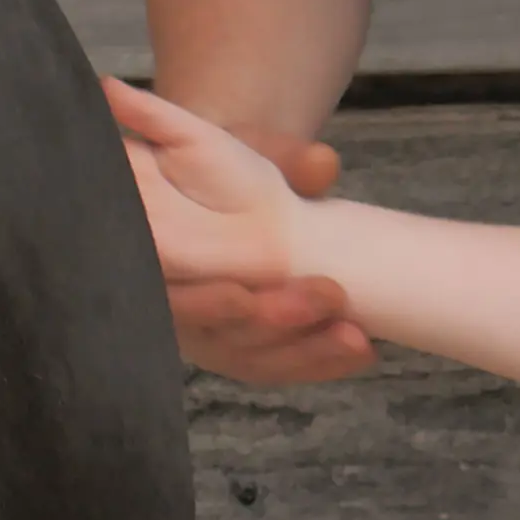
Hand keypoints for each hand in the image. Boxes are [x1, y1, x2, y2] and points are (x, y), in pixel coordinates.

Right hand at [109, 84, 375, 380]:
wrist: (223, 194)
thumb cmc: (223, 174)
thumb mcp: (244, 151)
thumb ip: (281, 157)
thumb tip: (323, 165)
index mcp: (159, 262)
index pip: (172, 297)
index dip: (205, 304)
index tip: (242, 297)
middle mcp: (177, 307)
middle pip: (219, 334)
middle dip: (274, 322)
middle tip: (328, 296)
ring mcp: (212, 336)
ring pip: (253, 359)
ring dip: (306, 351)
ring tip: (356, 338)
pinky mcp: (245, 350)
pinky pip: (279, 367)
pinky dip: (320, 363)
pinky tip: (361, 353)